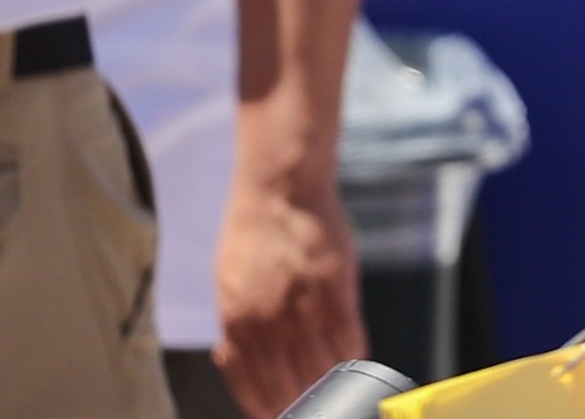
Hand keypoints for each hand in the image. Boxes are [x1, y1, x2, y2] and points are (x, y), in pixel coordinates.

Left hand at [212, 167, 366, 418]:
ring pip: (323, 373)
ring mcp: (302, 308)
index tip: (286, 415)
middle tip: (320, 403)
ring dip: (334, 385)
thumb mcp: (228, 286)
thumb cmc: (253, 235)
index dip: (272, 413)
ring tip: (342, 386)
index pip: (254, 393)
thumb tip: (232, 363)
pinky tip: (356, 358)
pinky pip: (350, 343)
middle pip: (291, 391)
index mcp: (235, 327)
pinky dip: (355, 358)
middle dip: (306, 405)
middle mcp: (266, 324)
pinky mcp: (335, 290)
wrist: (279, 188)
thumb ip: (235, 328)